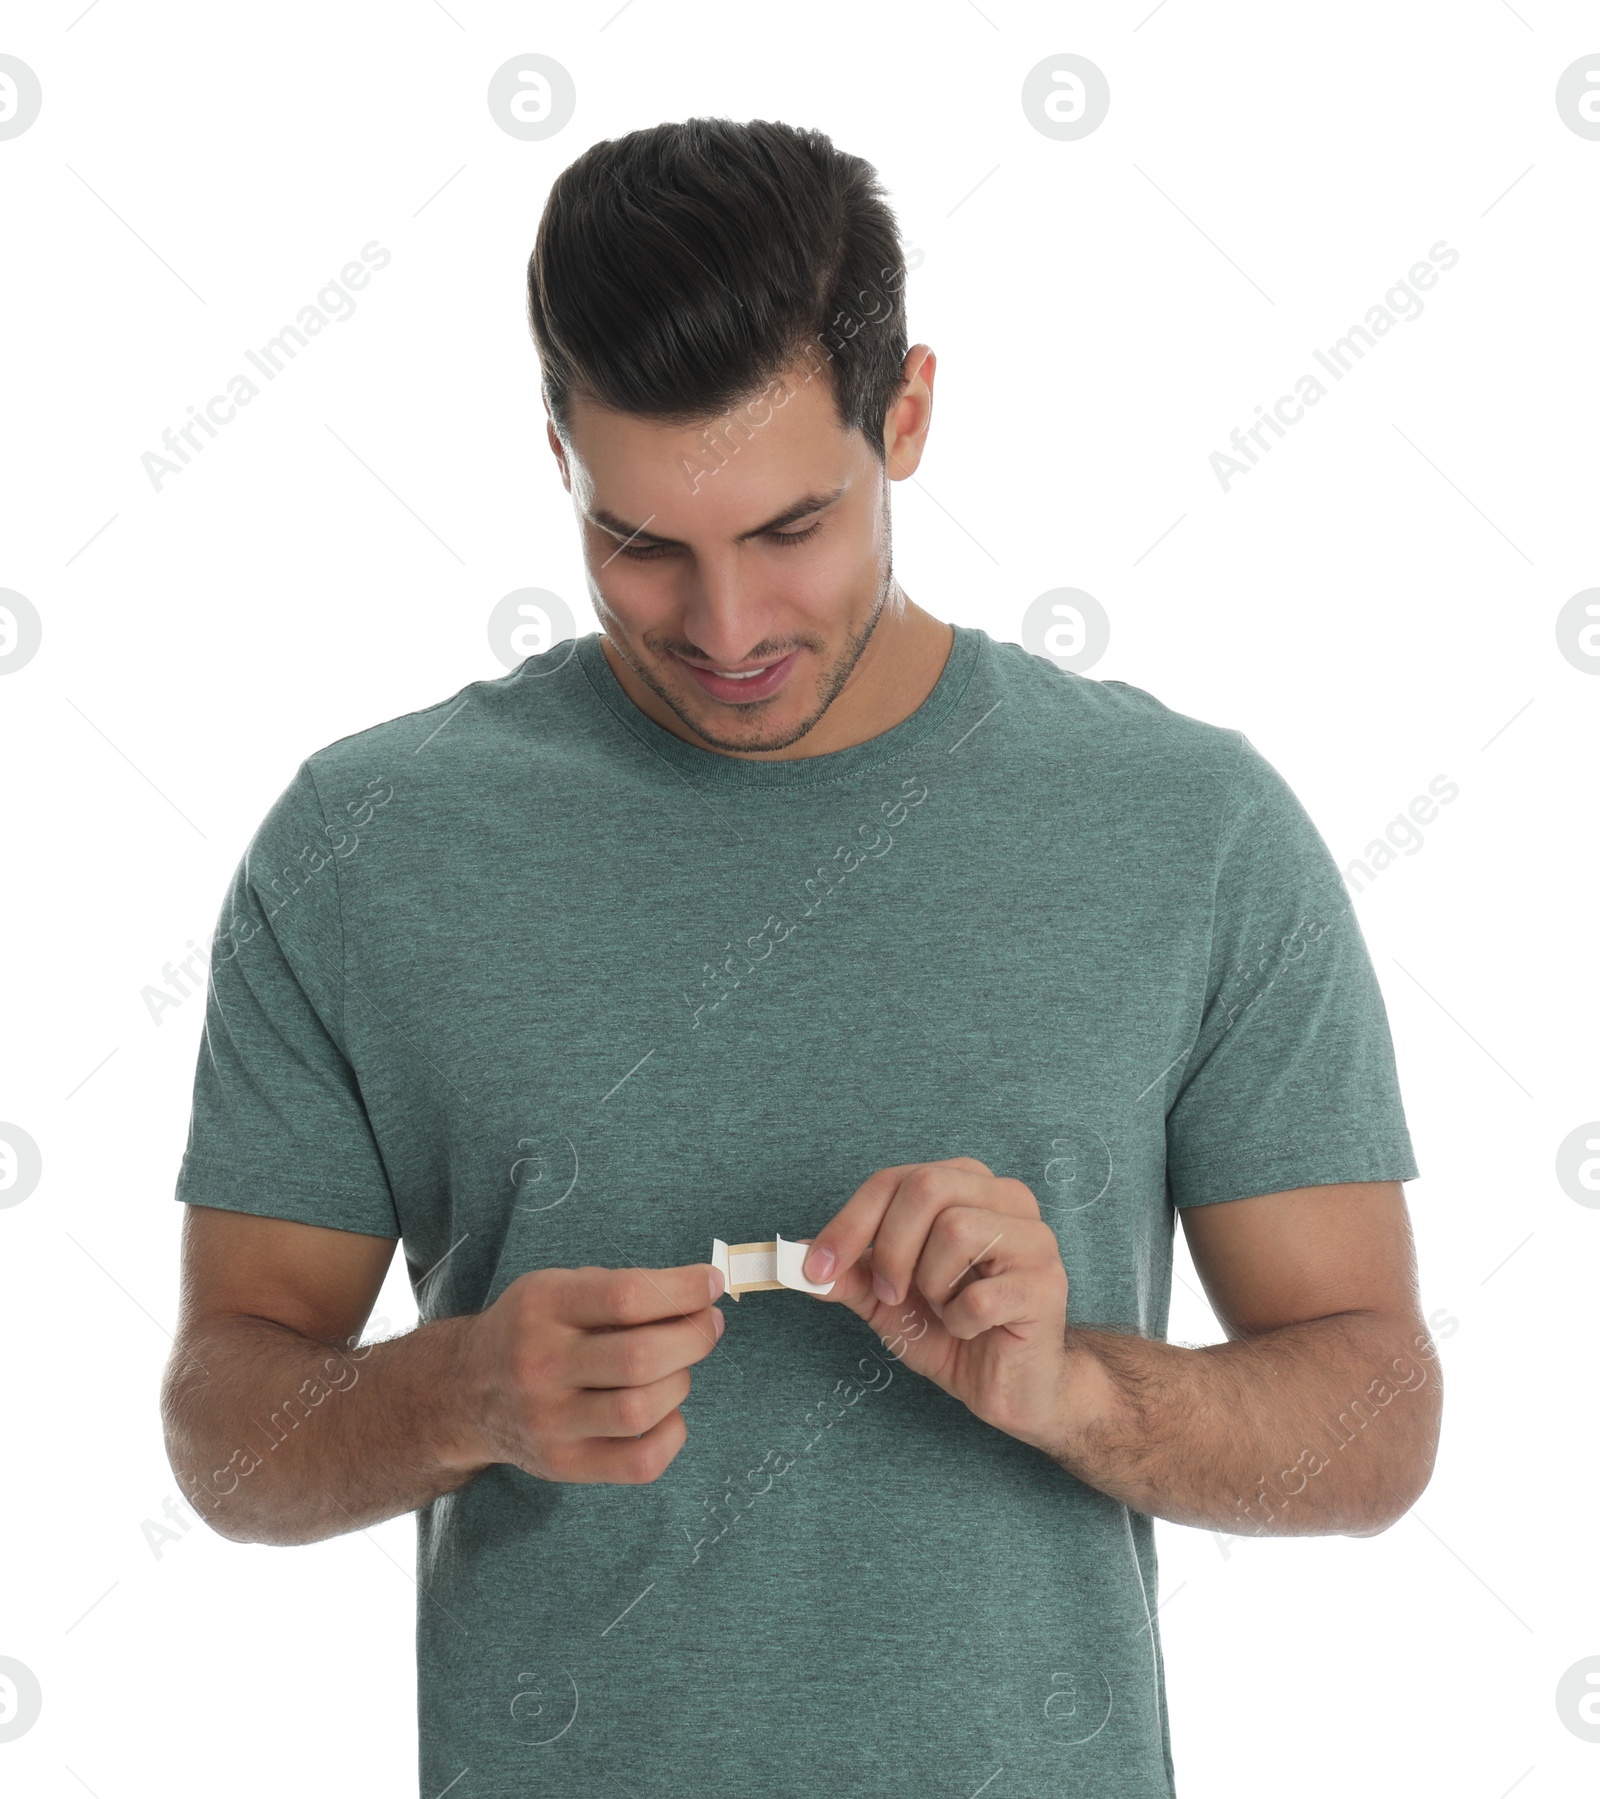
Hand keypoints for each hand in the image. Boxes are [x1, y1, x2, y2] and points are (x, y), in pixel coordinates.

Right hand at [458, 1262, 725, 1482]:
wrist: (464, 1389)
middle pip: (640, 1358)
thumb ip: (622, 1289)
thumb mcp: (559, 1287)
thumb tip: (701, 1296)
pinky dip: (672, 1434)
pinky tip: (668, 1411)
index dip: (683, 1290)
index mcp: (542, 1307)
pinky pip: (639, 1462)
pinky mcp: (562, 1464)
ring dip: (681, 1382)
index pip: (626, 1297)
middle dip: (694, 1338)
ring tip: (678, 1367)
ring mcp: (549, 1421)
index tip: (711, 1285)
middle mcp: (539, 1365)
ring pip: (642, 1409)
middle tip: (708, 1325)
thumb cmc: (532, 1329)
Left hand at [801, 1157, 1071, 1452]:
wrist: (1012, 1385)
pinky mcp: (1047, 1285)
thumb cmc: (954, 1331)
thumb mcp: (888, 1301)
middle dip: (892, 1249)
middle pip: (927, 1186)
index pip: (893, 1180)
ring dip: (933, 1285)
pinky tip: (972, 1329)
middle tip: (893, 1295)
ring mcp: (1034, 1238)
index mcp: (966, 1185)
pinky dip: (961, 1321)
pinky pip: (981, 1294)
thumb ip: (849, 1274)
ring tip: (946, 1308)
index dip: (849, 1222)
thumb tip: (795, 1257)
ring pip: (956, 1230)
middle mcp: (1006, 1197)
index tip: (817, 1267)